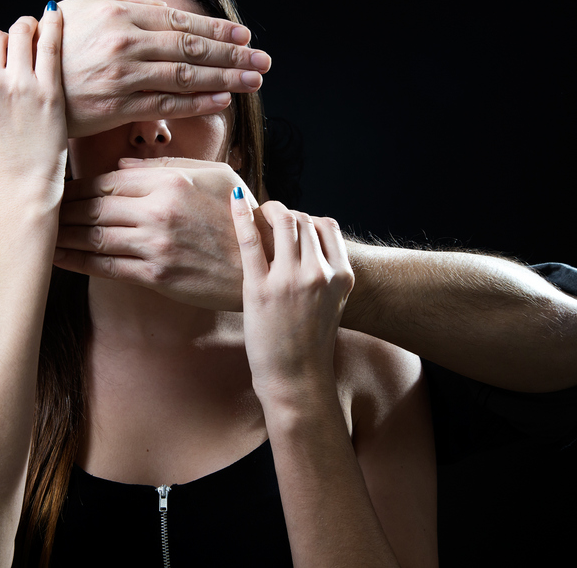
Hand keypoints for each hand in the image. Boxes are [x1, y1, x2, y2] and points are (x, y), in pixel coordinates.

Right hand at [0, 5, 67, 186]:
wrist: (19, 189)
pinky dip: (53, 24)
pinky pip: (48, 43)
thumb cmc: (1, 163)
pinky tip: (57, 16)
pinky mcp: (47, 89)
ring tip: (39, 34)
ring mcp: (17, 84)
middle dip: (8, 38)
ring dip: (28, 28)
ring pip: (18, 30)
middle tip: (23, 44)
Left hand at [55, 157, 270, 309]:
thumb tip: (118, 168)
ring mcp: (155, 245)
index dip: (78, 185)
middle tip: (36, 209)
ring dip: (62, 236)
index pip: (108, 180)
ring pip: (93, 236)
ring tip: (37, 234)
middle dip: (62, 209)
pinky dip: (77, 262)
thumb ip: (163, 166)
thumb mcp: (213, 175)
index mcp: (170, 181)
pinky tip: (58, 259)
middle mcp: (159, 210)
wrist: (266, 263)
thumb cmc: (239, 215)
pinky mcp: (156, 276)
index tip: (57, 187)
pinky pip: (105, 267)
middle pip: (94, 206)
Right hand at [56, 0, 271, 136]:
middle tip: (263, 60)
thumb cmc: (55, 45)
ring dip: (226, 78)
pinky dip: (198, 102)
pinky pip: (167, 103)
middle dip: (233, 54)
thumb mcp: (86, 9)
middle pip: (192, 46)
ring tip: (253, 81)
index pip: (181, 21)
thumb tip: (166, 8)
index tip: (245, 36)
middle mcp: (125, 41)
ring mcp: (122, 75)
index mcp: (119, 12)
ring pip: (186, 75)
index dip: (218, 29)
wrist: (20, 82)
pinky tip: (223, 100)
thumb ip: (126, 4)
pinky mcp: (117, 106)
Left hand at [230, 194, 353, 398]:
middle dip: (286, 215)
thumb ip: (326, 274)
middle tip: (271, 219)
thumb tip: (309, 247)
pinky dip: (241, 215)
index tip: (294, 227)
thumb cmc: (310, 342)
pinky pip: (251, 240)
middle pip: (303, 221)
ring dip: (268, 211)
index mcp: (341, 276)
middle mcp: (319, 274)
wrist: (297, 377)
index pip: (327, 226)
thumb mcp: (333, 304)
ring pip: (282, 222)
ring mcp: (290, 280)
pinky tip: (235, 200)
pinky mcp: (260, 288)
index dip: (308, 220)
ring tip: (257, 214)